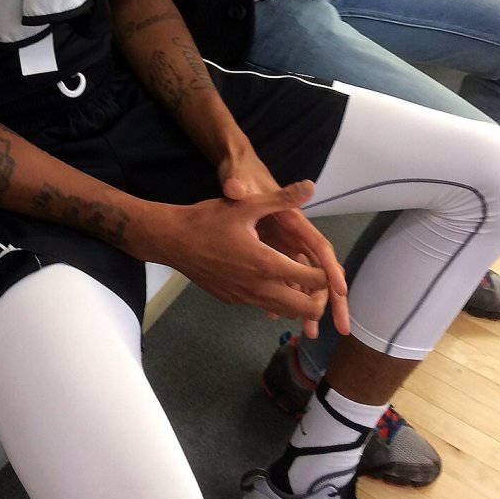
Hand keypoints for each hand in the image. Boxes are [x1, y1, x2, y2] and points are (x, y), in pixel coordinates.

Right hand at [160, 172, 346, 330]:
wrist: (173, 240)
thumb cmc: (209, 219)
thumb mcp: (246, 205)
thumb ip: (281, 198)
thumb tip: (310, 186)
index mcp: (269, 264)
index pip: (314, 282)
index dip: (326, 276)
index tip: (324, 264)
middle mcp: (260, 288)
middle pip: (305, 309)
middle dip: (318, 298)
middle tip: (315, 279)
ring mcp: (245, 298)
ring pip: (284, 312)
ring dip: (296, 301)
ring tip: (296, 279)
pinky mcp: (233, 301)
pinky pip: (262, 307)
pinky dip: (274, 299)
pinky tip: (268, 278)